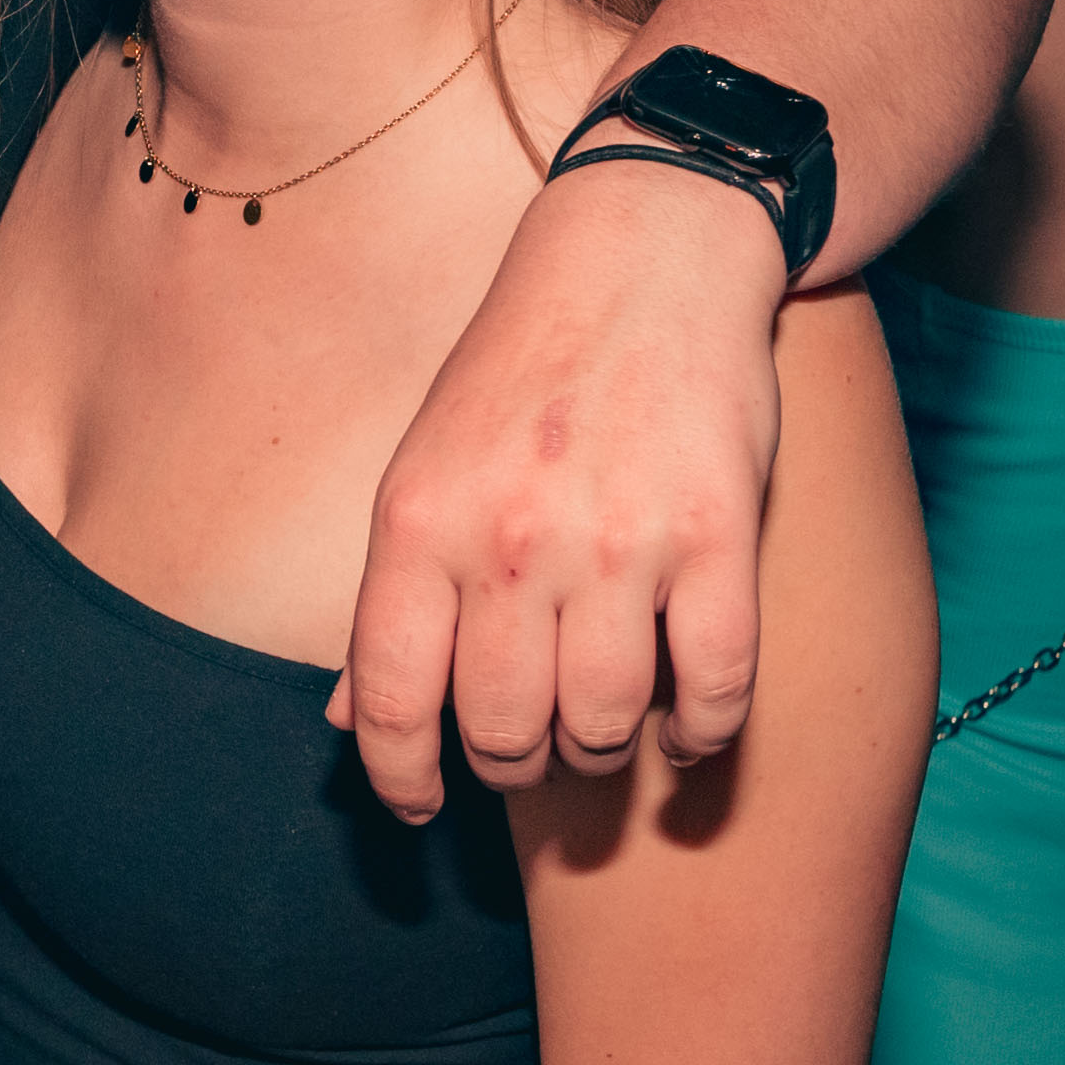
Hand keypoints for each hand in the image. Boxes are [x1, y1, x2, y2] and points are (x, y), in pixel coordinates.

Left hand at [333, 162, 789, 816]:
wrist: (641, 258)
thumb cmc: (516, 379)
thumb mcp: (419, 473)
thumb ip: (389, 600)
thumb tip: (344, 721)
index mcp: (416, 524)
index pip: (389, 698)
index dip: (399, 776)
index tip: (417, 806)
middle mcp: (511, 540)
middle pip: (503, 729)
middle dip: (509, 765)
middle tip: (522, 754)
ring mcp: (620, 541)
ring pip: (606, 722)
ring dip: (601, 753)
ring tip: (598, 735)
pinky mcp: (721, 534)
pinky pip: (717, 685)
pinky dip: (701, 733)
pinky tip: (684, 730)